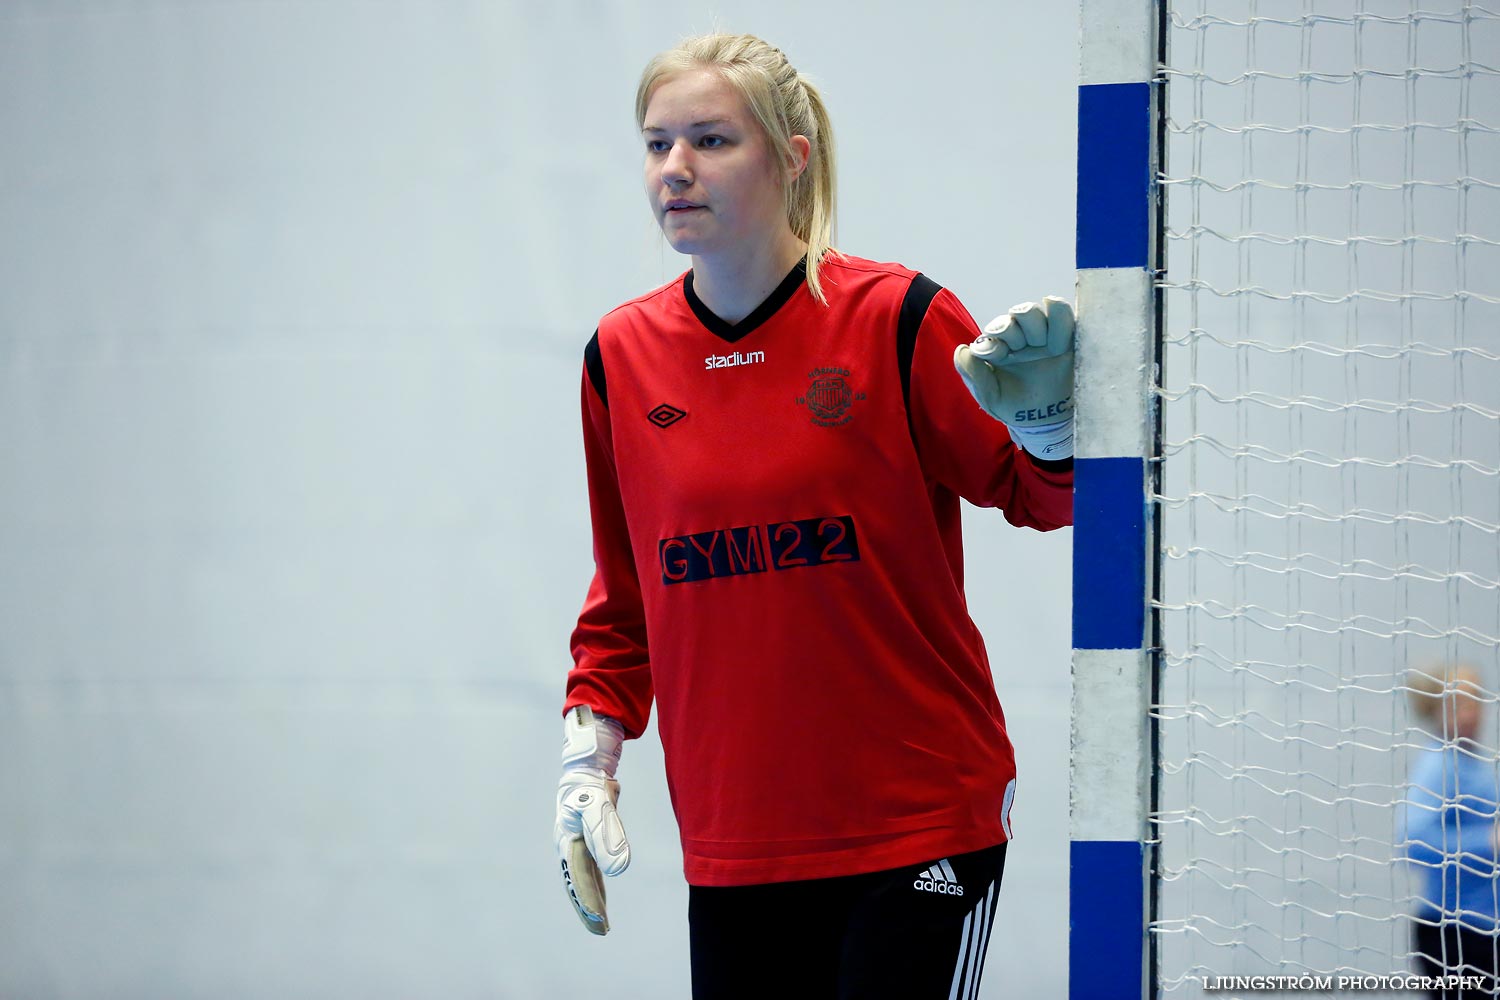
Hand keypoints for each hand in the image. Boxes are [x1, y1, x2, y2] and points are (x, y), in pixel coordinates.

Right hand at [555, 706, 630, 934]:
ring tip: (602, 924)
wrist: (584, 768)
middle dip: (588, 908)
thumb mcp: (601, 807)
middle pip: (577, 884)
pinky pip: (589, 869)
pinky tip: (602, 899)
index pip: (580, 878)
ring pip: (582, 879)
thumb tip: (619, 871)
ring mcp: (575, 844)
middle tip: (601, 930)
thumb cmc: (590, 786)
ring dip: (591, 901)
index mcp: (568, 842)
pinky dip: (596, 886)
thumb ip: (609, 836)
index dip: (589, 901)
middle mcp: (568, 846)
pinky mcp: (584, 841)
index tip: (600, 920)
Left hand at [953, 297, 1074, 456]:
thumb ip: (973, 374)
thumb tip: (963, 349)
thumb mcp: (988, 396)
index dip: (993, 339)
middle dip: (1013, 326)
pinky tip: (1054, 310)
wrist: (1043, 422)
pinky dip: (1060, 315)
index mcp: (999, 346)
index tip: (994, 353)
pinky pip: (1065, 320)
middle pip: (1017, 316)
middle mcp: (1021, 336)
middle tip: (1015, 342)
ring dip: (1034, 321)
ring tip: (1036, 340)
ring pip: (1039, 314)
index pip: (994, 332)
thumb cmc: (1012, 405)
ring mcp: (1044, 336)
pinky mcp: (1066, 341)